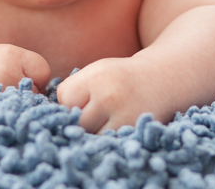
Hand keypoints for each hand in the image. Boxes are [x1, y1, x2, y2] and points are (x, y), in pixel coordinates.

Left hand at [56, 57, 172, 132]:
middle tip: (95, 109)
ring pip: (89, 134)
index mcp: (98, 76)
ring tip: (104, 117)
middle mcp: (110, 96)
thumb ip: (75, 89)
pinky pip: (105, 142)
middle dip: (80, 117)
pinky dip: (105, 137)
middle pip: (76, 119)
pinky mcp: (132, 132)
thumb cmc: (121, 77)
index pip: (65, 97)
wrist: (162, 79)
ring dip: (92, 130)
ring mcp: (123, 117)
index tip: (85, 96)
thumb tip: (52, 119)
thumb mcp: (97, 71)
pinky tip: (113, 125)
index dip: (70, 100)